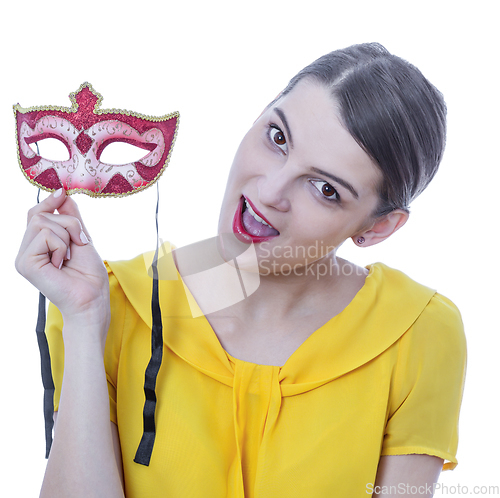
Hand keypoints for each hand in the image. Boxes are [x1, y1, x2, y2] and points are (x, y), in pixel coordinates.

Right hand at [16, 189, 109, 336]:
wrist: (91, 298)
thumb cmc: (89, 275)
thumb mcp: (81, 238)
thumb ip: (70, 217)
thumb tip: (62, 192)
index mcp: (38, 245)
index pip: (35, 214)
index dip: (49, 201)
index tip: (62, 192)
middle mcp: (26, 250)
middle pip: (40, 214)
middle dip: (68, 224)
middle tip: (79, 243)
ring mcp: (23, 257)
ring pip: (43, 222)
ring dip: (67, 235)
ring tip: (69, 256)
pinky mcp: (24, 263)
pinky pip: (45, 235)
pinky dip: (62, 245)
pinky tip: (62, 263)